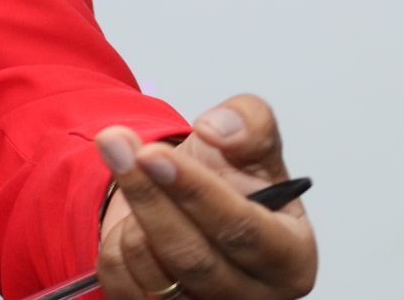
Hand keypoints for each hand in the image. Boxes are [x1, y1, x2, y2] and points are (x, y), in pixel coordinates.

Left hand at [93, 94, 314, 298]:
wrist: (192, 206)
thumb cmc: (231, 181)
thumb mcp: (252, 142)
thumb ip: (250, 122)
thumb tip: (217, 128)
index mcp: (290, 258)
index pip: (242, 230)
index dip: (194, 191)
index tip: (153, 153)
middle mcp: (251, 296)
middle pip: (191, 256)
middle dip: (146, 194)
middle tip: (113, 141)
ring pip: (151, 272)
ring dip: (131, 214)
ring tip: (139, 180)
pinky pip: (121, 284)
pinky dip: (115, 243)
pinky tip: (132, 222)